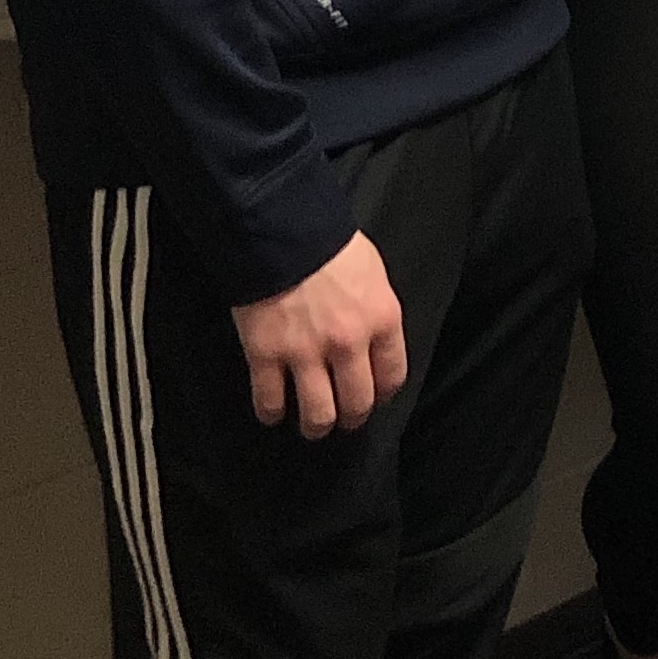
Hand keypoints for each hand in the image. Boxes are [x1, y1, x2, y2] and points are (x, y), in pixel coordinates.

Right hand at [232, 232, 406, 436]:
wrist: (283, 233)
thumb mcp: (374, 275)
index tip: (373, 397)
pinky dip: (272, 413)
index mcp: (382, 320)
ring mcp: (305, 353)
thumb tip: (373, 344)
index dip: (382, 394)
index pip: (393, 377)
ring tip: (312, 424)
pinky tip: (274, 411)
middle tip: (343, 418)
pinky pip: (269, 402)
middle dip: (352, 418)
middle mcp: (348, 344)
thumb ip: (376, 314)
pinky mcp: (265, 356)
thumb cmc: (332, 246)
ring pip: (317, 414)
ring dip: (316, 425)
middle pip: (357, 403)